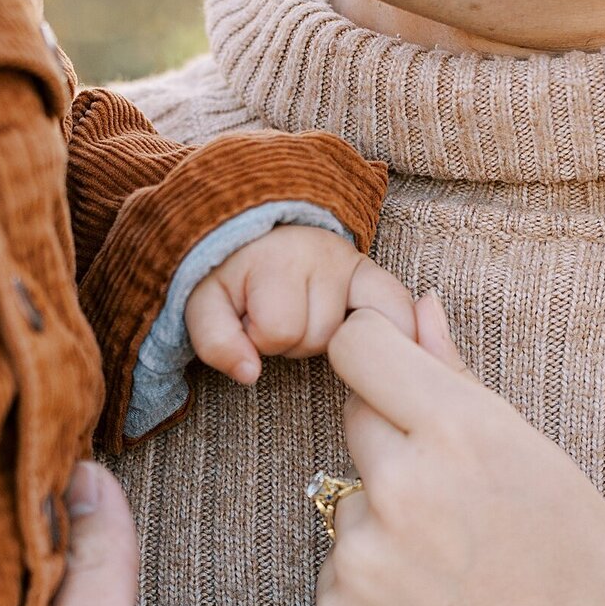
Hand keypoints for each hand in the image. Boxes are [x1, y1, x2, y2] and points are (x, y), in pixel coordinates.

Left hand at [184, 225, 415, 385]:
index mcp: (277, 258)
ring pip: (354, 336)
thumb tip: (249, 375)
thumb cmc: (231, 277)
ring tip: (306, 317)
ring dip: (327, 340)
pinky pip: (399, 311)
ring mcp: (356, 263)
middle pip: (318, 337)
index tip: (249, 320)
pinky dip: (390, 331)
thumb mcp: (205, 306)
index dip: (260, 338)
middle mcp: (323, 252)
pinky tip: (369, 338)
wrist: (256, 230)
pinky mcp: (377, 275)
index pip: (279, 329)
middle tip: (279, 317)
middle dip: (294, 341)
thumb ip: (216, 342)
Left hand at [316, 297, 604, 605]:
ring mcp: (365, 552)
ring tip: (456, 574)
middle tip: (461, 506)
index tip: (397, 379)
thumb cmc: (589, 577)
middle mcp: (402, 482)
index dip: (377, 357)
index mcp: (461, 430)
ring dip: (386, 523)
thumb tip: (416, 305)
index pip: (358, 347)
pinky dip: (374, 588)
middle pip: (356, 422)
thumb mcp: (542, 460)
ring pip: (350, 504)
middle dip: (397, 446)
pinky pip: (340, 572)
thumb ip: (460, 378)